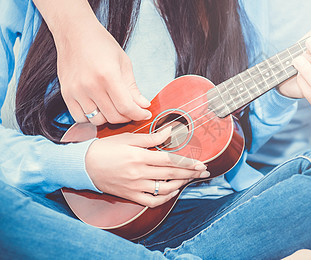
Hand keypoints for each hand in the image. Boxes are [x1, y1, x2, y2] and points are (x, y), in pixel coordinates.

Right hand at [55, 19, 150, 124]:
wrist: (74, 32)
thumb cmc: (101, 44)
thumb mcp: (124, 63)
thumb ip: (133, 88)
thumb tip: (144, 106)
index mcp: (108, 76)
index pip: (126, 107)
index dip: (139, 114)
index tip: (145, 114)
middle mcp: (90, 85)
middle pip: (113, 116)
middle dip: (127, 117)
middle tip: (132, 110)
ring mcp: (76, 91)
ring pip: (97, 120)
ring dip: (109, 118)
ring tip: (115, 107)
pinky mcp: (65, 94)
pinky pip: (80, 118)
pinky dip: (91, 118)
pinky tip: (99, 109)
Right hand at [85, 128, 209, 206]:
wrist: (83, 165)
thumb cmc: (106, 148)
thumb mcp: (128, 138)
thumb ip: (151, 137)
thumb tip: (171, 131)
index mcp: (139, 157)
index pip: (170, 160)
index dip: (187, 163)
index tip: (201, 163)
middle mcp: (139, 173)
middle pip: (171, 174)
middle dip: (190, 173)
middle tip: (204, 172)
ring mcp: (134, 186)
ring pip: (164, 189)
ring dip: (180, 184)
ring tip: (190, 179)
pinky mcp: (130, 195)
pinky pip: (151, 201)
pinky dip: (165, 198)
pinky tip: (173, 191)